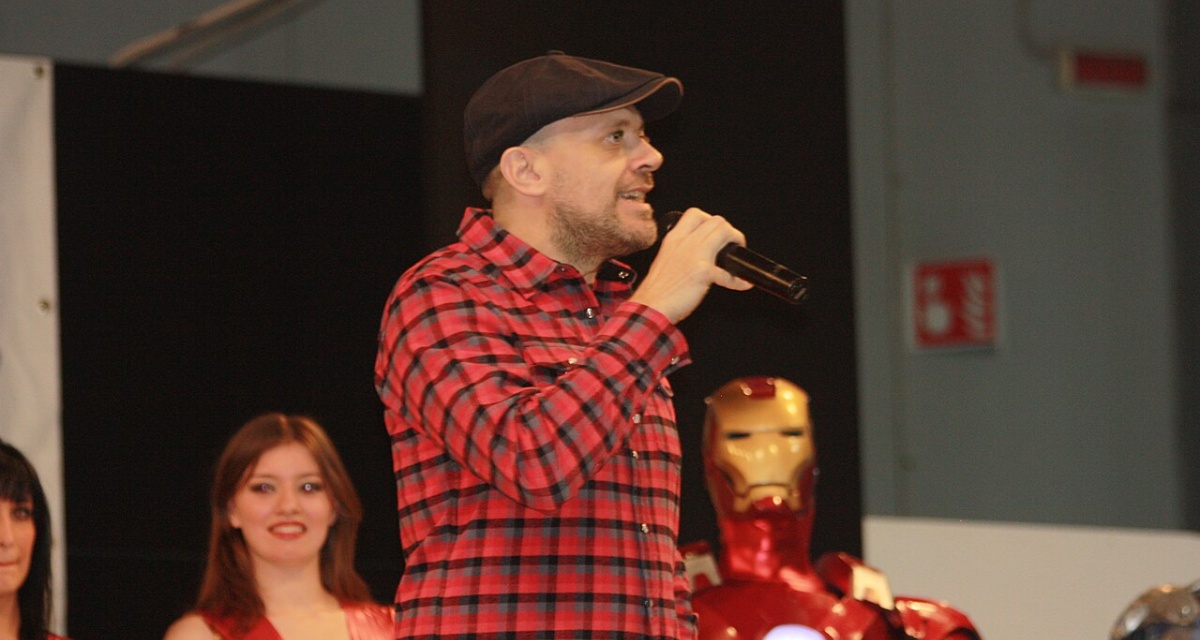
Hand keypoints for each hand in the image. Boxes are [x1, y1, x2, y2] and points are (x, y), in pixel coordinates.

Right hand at [630, 207, 753, 323]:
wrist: (650, 306)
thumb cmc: (656, 289)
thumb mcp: (665, 259)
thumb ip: (681, 251)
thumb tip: (700, 254)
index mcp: (674, 238)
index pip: (695, 214)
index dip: (711, 221)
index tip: (715, 233)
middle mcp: (685, 242)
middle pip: (716, 220)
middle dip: (729, 231)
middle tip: (731, 245)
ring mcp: (696, 255)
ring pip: (725, 231)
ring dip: (737, 242)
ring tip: (737, 258)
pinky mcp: (704, 272)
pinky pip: (729, 272)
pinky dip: (739, 280)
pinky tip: (742, 284)